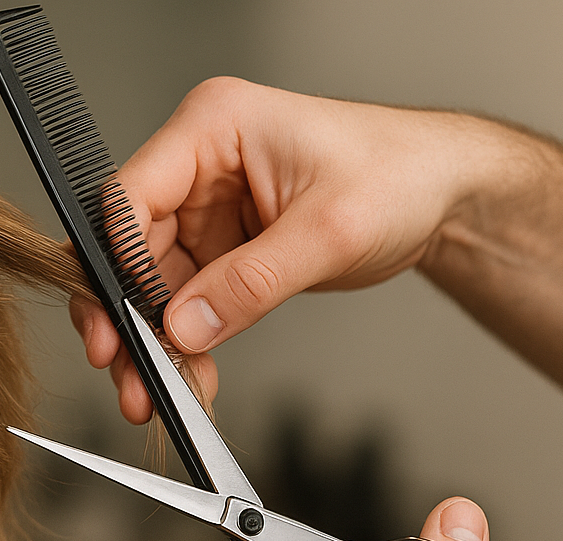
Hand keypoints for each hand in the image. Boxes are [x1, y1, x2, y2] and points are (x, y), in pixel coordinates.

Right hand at [74, 78, 493, 422]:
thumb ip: (251, 282)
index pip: (130, 196)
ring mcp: (207, 209)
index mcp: (213, 127)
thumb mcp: (329, 230)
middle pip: (129, 249)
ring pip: (150, 286)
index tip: (123, 320)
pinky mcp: (222, 248)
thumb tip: (185, 326)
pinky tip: (193, 377)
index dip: (117, 262)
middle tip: (123, 370)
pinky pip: (186, 303)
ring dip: (150, 344)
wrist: (445, 194)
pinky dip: (187, 345)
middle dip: (125, 318)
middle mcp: (199, 166)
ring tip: (154, 392)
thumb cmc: (401, 173)